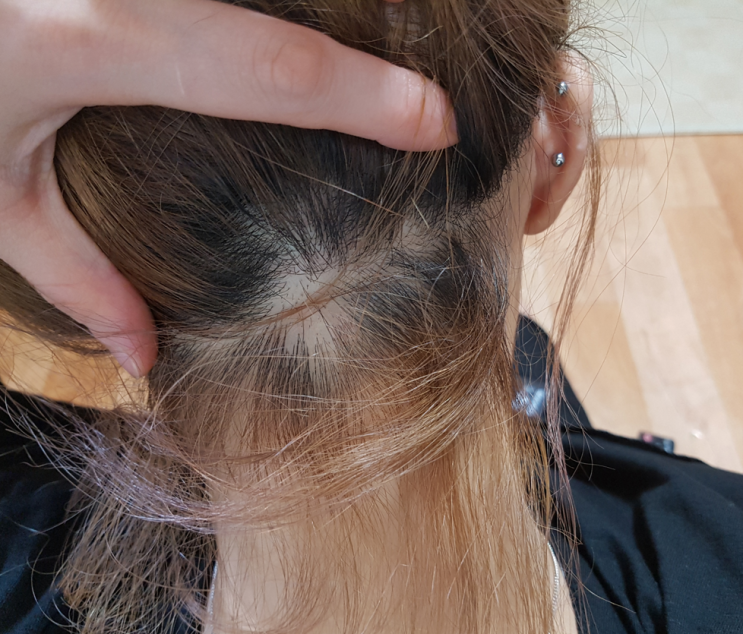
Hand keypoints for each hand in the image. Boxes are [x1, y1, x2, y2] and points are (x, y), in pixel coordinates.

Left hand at [0, 0, 455, 376]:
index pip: (266, 68)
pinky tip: (300, 31)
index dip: (365, 96)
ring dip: (335, 8)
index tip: (438, 120)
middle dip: (373, 34)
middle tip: (429, 83)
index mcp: (86, 37)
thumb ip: (77, 276)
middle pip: (279, 1)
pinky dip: (278, 7)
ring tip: (386, 51)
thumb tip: (149, 357)